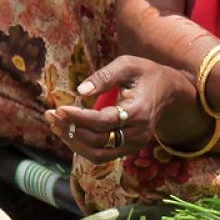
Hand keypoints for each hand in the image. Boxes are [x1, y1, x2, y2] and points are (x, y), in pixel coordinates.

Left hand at [46, 56, 192, 161]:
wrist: (169, 91)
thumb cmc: (145, 73)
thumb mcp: (127, 65)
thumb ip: (104, 76)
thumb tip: (81, 89)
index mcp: (138, 112)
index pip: (103, 122)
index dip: (79, 118)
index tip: (59, 109)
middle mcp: (137, 133)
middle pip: (97, 140)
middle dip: (70, 129)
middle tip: (50, 114)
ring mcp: (134, 145)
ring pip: (97, 153)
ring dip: (73, 141)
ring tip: (55, 124)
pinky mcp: (129, 148)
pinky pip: (101, 154)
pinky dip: (82, 146)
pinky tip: (68, 132)